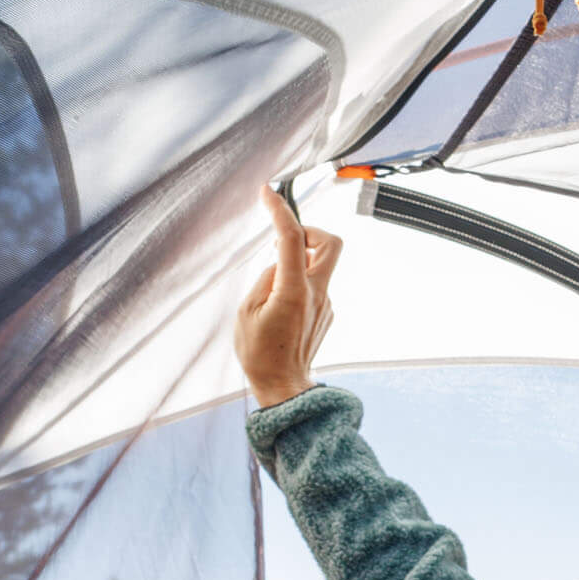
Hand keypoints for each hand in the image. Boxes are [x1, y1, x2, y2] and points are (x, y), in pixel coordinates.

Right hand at [234, 184, 341, 405]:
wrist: (283, 387)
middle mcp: (318, 294)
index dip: (280, 210)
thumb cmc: (260, 353)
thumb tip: (279, 264)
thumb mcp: (248, 311)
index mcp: (295, 291)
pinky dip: (299, 281)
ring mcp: (326, 304)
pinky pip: (315, 285)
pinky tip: (280, 305)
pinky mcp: (326, 313)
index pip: (291, 238)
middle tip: (285, 240)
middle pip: (331, 244)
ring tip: (272, 287)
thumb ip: (266, 279)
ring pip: (322, 265)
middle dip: (309, 231)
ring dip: (299, 261)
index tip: (268, 192)